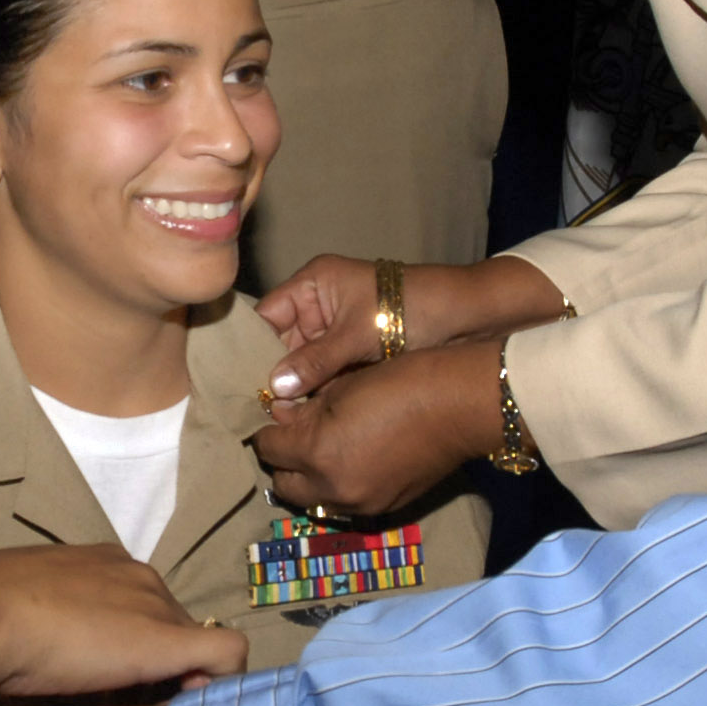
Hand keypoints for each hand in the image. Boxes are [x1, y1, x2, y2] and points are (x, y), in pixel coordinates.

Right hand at [0, 544, 245, 701]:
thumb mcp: (12, 613)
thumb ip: (37, 625)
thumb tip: (36, 655)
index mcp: (97, 562)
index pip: (135, 604)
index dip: (130, 644)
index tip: (110, 682)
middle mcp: (134, 572)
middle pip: (168, 623)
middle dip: (157, 664)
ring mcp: (155, 602)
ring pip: (194, 641)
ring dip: (179, 677)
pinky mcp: (169, 638)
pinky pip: (227, 655)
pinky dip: (222, 683)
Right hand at [255, 254, 564, 401]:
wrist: (470, 317)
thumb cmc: (414, 309)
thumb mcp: (360, 334)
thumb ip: (316, 361)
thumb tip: (274, 389)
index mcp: (313, 284)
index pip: (266, 316)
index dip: (251, 348)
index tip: (236, 384)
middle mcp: (318, 305)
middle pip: (280, 345)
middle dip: (274, 377)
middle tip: (259, 413)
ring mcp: (335, 330)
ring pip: (302, 364)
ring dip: (296, 389)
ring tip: (279, 421)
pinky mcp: (353, 352)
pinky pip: (325, 374)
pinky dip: (318, 393)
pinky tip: (305, 419)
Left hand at [255, 342, 499, 518]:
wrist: (458, 406)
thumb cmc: (400, 382)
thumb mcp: (341, 386)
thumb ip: (305, 409)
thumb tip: (281, 417)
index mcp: (317, 452)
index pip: (268, 449)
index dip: (266, 432)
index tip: (272, 420)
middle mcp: (333, 488)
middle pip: (285, 485)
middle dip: (283, 463)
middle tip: (291, 440)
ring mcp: (360, 503)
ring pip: (314, 501)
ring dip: (309, 481)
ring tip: (319, 455)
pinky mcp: (385, 508)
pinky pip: (346, 505)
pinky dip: (338, 488)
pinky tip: (349, 465)